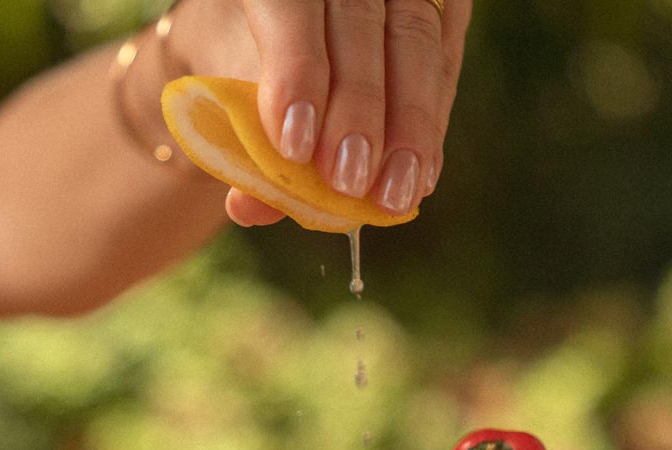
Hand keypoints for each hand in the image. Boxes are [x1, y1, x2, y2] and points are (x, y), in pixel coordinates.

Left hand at [226, 0, 471, 225]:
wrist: (266, 35)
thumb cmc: (237, 67)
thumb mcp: (226, 102)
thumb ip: (241, 150)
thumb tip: (252, 208)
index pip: (289, 5)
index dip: (296, 72)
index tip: (295, 148)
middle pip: (360, 21)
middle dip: (359, 110)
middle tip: (349, 182)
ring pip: (415, 37)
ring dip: (410, 125)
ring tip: (393, 194)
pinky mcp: (436, 0)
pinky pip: (445, 55)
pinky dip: (434, 121)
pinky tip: (422, 175)